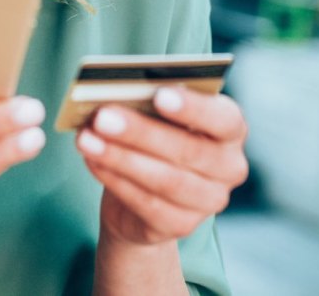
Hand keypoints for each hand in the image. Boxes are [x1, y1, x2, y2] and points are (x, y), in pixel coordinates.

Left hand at [75, 88, 247, 245]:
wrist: (144, 192)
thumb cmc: (155, 135)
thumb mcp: (156, 114)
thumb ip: (146, 103)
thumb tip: (113, 96)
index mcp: (231, 128)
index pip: (223, 118)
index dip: (193, 107)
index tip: (159, 94)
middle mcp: (230, 166)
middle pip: (188, 150)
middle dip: (140, 132)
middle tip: (103, 116)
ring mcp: (210, 200)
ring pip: (165, 180)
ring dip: (120, 158)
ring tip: (86, 139)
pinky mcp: (182, 225)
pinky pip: (147, 203)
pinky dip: (115, 180)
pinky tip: (92, 160)